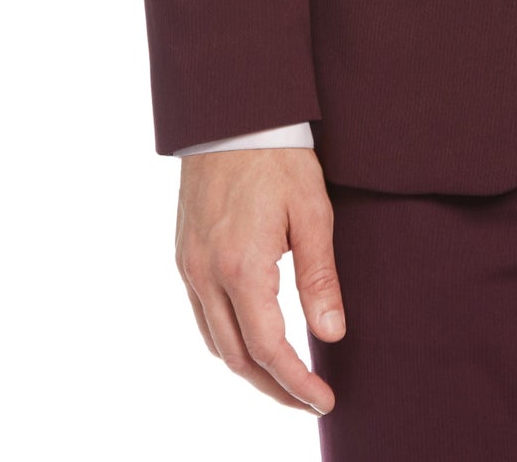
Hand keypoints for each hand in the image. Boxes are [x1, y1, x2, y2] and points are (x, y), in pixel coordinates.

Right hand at [175, 147, 345, 414]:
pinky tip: (252, 340)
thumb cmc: (279, 157)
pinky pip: (203, 317)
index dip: (297, 383)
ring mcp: (189, 267)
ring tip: (286, 379)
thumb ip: (320, 277)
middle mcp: (206, 275)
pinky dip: (228, 341)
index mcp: (241, 267)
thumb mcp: (312, 212)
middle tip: (309, 401)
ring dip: (249, 369)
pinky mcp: (184, 256)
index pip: (269, 349)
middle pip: (237, 357)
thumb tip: (333, 334)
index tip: (324, 401)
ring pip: (215, 342)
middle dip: (274, 388)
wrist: (232, 115)